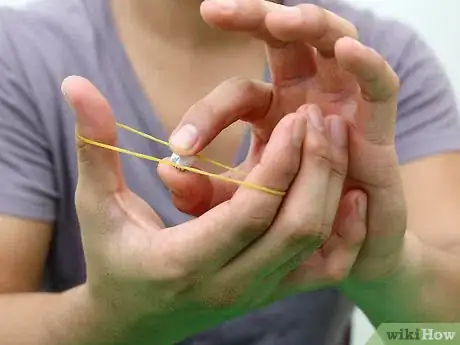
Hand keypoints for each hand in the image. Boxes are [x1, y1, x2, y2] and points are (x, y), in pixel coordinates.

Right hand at [62, 76, 366, 343]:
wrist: (132, 321)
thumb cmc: (112, 258)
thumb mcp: (96, 205)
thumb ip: (95, 146)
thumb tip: (75, 85)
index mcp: (184, 262)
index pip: (251, 210)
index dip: (280, 161)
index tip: (296, 117)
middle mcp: (229, 284)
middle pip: (296, 225)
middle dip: (316, 167)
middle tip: (321, 119)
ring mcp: (256, 294)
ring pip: (317, 243)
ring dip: (333, 188)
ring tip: (335, 140)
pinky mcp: (272, 293)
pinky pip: (326, 268)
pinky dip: (346, 234)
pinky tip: (352, 195)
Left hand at [163, 0, 404, 283]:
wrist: (329, 256)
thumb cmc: (282, 224)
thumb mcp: (237, 208)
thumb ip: (201, 192)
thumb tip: (166, 169)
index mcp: (271, 113)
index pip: (236, 94)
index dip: (207, 114)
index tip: (181, 147)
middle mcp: (306, 98)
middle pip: (284, 41)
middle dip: (254, 18)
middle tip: (213, 9)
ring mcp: (343, 105)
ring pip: (332, 45)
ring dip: (309, 25)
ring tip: (279, 20)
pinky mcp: (377, 126)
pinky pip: (380, 86)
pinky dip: (368, 63)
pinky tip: (346, 49)